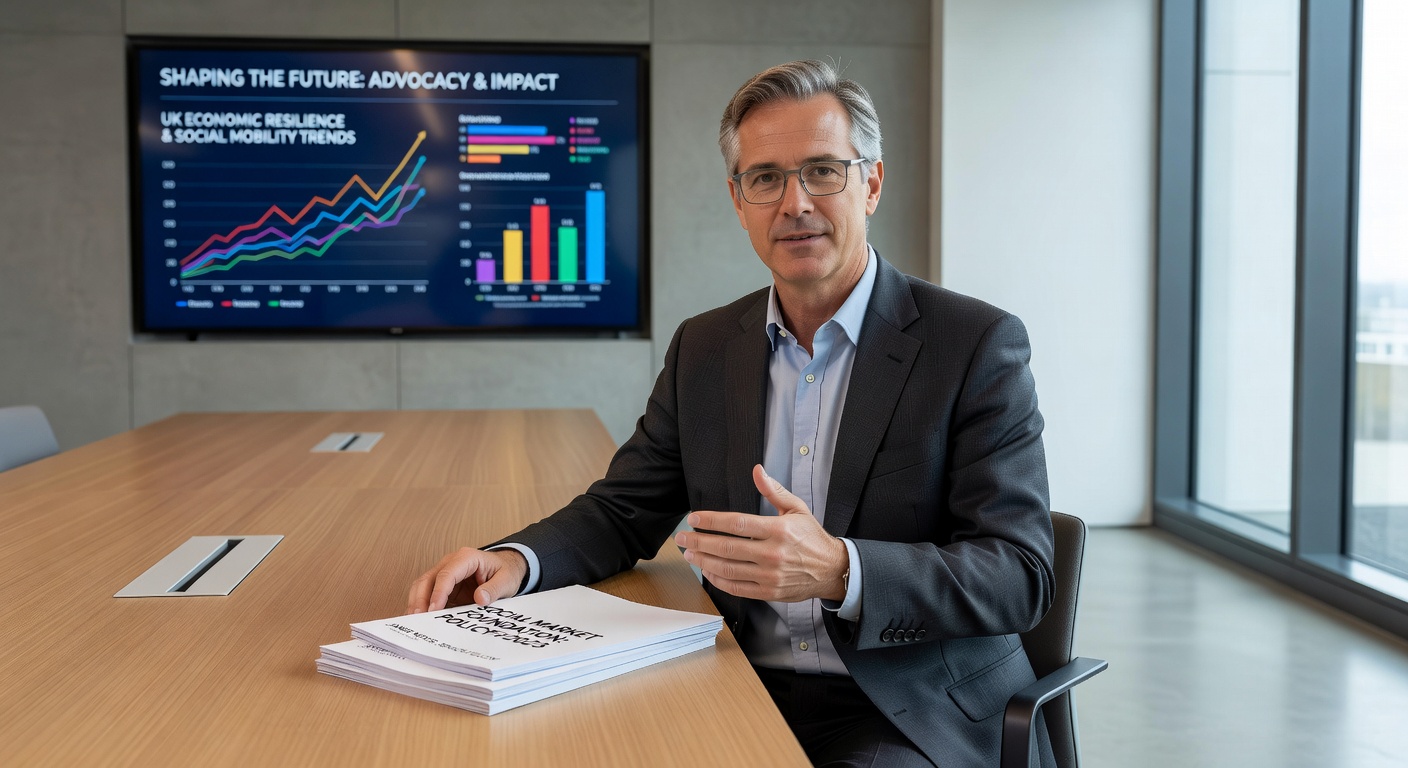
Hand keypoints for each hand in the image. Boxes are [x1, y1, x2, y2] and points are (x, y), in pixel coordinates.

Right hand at [406, 547, 527, 613]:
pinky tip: (419, 620)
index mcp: (466, 558)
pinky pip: (427, 594)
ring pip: (422, 585)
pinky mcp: (443, 586)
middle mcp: (451, 563)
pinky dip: (421, 606)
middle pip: (428, 579)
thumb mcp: (506, 580)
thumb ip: (494, 589)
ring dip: (417, 602)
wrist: (505, 569)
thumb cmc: (505, 572)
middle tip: (418, 618)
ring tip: (415, 622)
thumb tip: (480, 598)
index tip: (434, 609)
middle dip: (421, 599)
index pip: (447, 574)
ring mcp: (445, 573)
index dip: (439, 592)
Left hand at [674, 465, 847, 601]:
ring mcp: (769, 575)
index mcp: (778, 529)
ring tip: (689, 553)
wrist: (833, 570)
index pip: (737, 523)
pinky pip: (736, 588)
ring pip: (728, 569)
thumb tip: (758, 470)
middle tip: (682, 537)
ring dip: (703, 561)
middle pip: (726, 547)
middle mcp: (772, 553)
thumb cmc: (812, 538)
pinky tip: (708, 571)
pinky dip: (718, 581)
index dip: (711, 521)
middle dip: (699, 541)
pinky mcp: (769, 592)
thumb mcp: (797, 508)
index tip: (694, 519)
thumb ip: (774, 490)